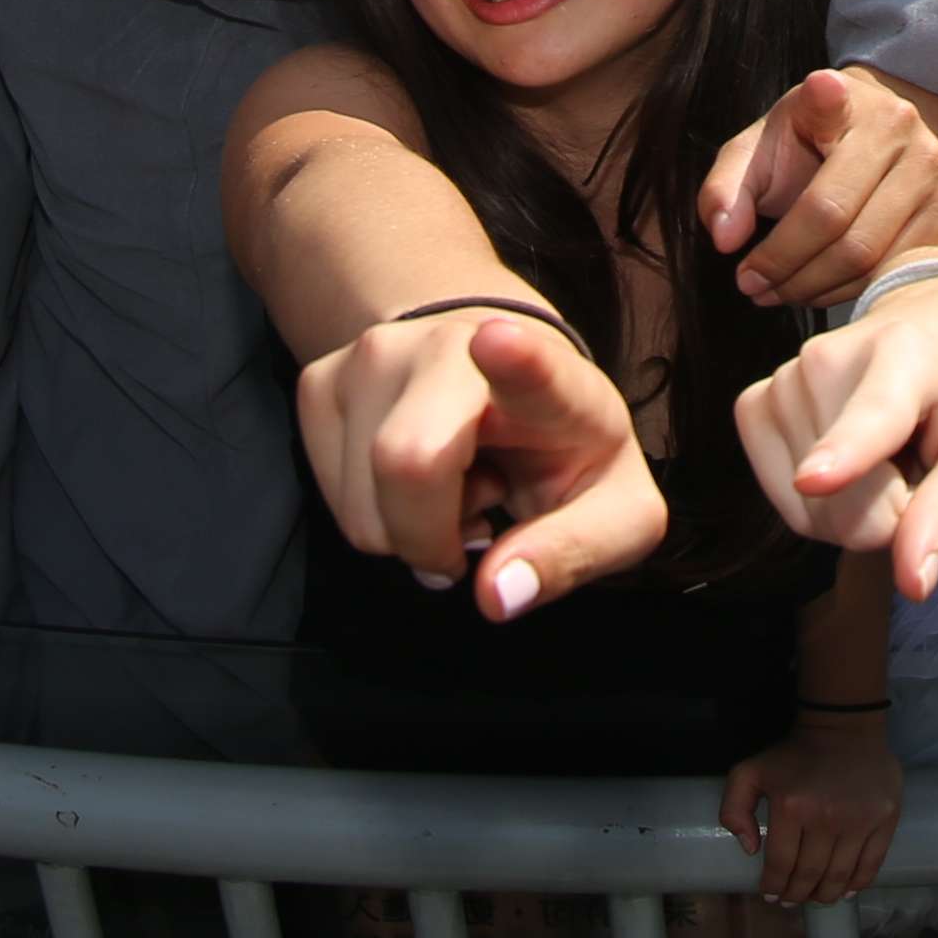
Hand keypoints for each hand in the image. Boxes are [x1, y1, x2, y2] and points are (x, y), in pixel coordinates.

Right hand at [301, 305, 669, 617]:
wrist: (505, 367)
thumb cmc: (564, 447)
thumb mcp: (615, 512)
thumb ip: (574, 554)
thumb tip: (496, 595)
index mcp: (549, 377)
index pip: (532, 365)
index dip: (515, 359)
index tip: (494, 342)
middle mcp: (452, 347)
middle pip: (406, 462)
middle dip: (433, 539)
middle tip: (480, 527)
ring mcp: (377, 355)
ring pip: (361, 501)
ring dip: (407, 529)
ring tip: (456, 484)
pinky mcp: (323, 380)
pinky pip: (333, 501)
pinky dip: (375, 515)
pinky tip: (420, 473)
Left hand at [697, 69, 937, 308]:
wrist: (876, 134)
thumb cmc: (806, 145)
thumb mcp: (758, 151)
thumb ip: (727, 188)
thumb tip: (725, 237)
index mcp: (843, 100)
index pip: (831, 103)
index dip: (827, 97)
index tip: (822, 88)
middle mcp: (900, 126)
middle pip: (835, 218)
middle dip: (785, 265)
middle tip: (751, 285)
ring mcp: (933, 168)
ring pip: (867, 255)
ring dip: (812, 287)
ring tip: (777, 291)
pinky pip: (894, 269)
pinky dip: (848, 291)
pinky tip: (817, 289)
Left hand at [717, 711, 902, 908]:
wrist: (844, 728)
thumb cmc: (794, 754)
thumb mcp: (749, 772)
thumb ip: (734, 809)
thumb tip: (751, 849)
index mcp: (791, 807)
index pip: (781, 864)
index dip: (774, 887)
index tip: (771, 895)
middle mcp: (826, 818)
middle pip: (810, 875)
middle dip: (797, 895)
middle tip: (792, 900)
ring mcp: (859, 820)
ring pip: (839, 876)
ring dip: (825, 895)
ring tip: (816, 897)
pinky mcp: (885, 819)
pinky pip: (871, 865)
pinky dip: (856, 885)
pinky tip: (844, 890)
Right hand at [737, 268, 937, 599]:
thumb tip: (914, 583)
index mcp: (907, 355)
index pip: (873, 415)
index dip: (843, 454)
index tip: (813, 479)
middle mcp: (829, 357)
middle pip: (843, 499)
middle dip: (887, 514)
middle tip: (921, 464)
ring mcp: (784, 377)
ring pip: (809, 507)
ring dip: (855, 507)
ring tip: (890, 452)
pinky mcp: (754, 402)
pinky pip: (779, 496)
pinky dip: (817, 503)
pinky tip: (850, 462)